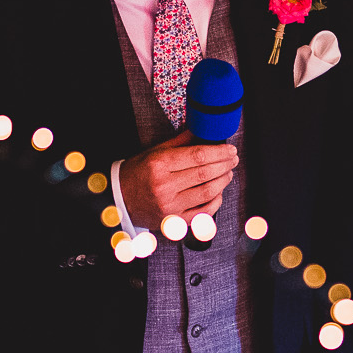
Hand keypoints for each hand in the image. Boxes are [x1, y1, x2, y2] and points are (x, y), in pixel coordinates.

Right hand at [118, 130, 236, 228]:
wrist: (119, 199)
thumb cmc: (137, 174)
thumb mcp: (154, 152)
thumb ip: (179, 142)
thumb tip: (201, 132)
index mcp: (159, 165)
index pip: (197, 156)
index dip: (218, 152)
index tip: (229, 149)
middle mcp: (164, 186)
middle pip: (205, 173)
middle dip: (224, 164)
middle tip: (233, 159)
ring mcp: (170, 206)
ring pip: (207, 192)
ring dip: (223, 181)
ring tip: (228, 173)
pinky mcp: (174, 221)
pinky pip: (203, 213)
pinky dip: (216, 202)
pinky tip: (219, 192)